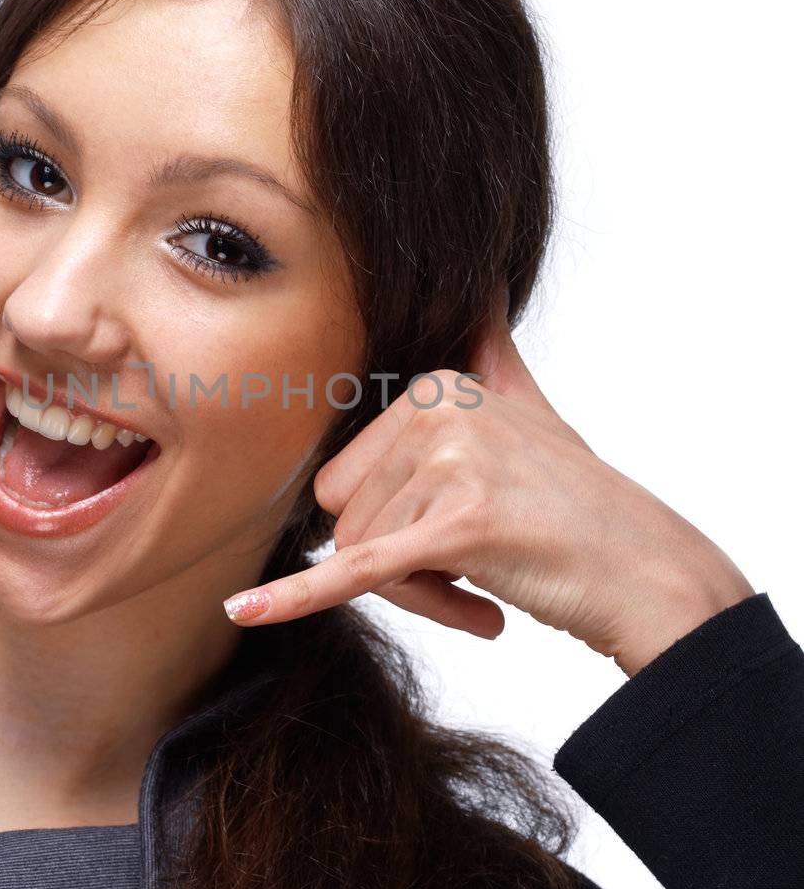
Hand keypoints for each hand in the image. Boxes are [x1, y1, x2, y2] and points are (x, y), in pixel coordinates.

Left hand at [223, 289, 754, 676]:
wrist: (646, 572)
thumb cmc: (578, 505)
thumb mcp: (528, 407)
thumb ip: (490, 348)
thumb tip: (483, 276)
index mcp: (436, 385)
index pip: (345, 480)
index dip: (389, 529)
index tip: (455, 538)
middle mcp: (438, 410)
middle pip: (342, 518)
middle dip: (395, 565)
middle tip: (470, 570)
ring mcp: (450, 463)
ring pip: (362, 559)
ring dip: (420, 594)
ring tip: (488, 583)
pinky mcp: (460, 526)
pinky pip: (359, 572)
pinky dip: (295, 598)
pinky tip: (242, 612)